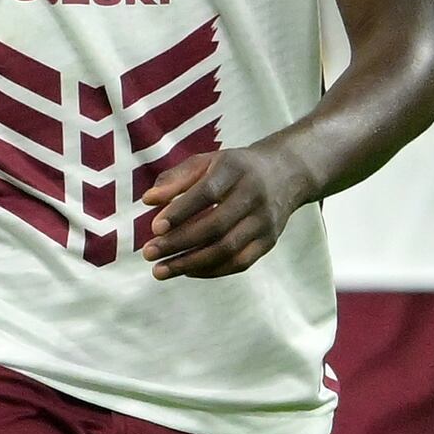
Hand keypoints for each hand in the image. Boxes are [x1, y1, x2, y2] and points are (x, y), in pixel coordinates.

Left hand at [140, 141, 303, 278]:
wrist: (285, 174)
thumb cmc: (232, 169)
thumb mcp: (205, 162)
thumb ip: (175, 179)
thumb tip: (148, 201)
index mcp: (235, 170)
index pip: (207, 193)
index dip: (180, 211)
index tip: (155, 228)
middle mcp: (254, 196)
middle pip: (216, 225)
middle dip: (179, 243)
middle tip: (148, 253)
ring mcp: (264, 221)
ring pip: (228, 249)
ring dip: (191, 263)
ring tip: (160, 271)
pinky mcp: (269, 241)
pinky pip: (240, 262)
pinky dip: (211, 271)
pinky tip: (186, 271)